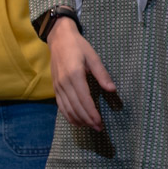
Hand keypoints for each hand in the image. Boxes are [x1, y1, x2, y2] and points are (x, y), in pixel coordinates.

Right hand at [47, 16, 115, 130]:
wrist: (59, 39)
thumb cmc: (78, 46)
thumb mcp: (93, 57)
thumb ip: (102, 74)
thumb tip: (112, 89)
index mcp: (74, 75)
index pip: (84, 99)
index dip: (92, 113)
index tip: (100, 123)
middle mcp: (64, 83)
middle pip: (75, 107)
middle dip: (87, 120)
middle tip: (99, 128)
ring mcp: (58, 87)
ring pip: (67, 109)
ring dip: (79, 120)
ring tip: (90, 127)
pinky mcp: (55, 88)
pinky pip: (61, 106)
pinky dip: (68, 116)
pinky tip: (77, 121)